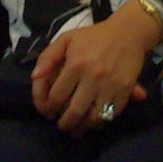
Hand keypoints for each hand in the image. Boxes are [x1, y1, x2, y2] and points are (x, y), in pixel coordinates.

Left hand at [31, 2, 162, 133]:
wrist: (127, 32)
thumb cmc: (93, 36)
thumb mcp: (66, 39)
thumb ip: (47, 57)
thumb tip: (35, 77)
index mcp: (76, 64)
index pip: (56, 97)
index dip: (48, 109)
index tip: (47, 112)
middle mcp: (93, 77)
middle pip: (75, 113)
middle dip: (65, 125)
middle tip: (62, 126)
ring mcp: (111, 85)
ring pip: (94, 118)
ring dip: (83, 128)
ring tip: (77, 129)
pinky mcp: (125, 90)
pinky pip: (112, 114)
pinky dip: (101, 122)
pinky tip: (94, 121)